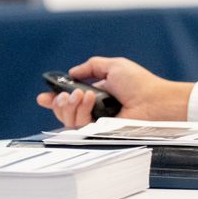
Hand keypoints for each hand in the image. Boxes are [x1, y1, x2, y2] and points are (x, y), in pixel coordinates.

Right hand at [35, 56, 193, 128]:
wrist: (153, 100)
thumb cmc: (139, 83)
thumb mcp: (114, 66)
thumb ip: (91, 67)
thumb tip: (73, 73)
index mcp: (97, 94)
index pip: (71, 99)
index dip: (54, 99)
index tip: (43, 97)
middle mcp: (94, 109)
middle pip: (63, 111)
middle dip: (58, 101)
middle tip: (66, 94)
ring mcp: (96, 122)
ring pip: (67, 119)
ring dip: (69, 104)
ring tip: (84, 94)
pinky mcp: (99, 132)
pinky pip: (78, 126)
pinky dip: (80, 110)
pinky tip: (89, 99)